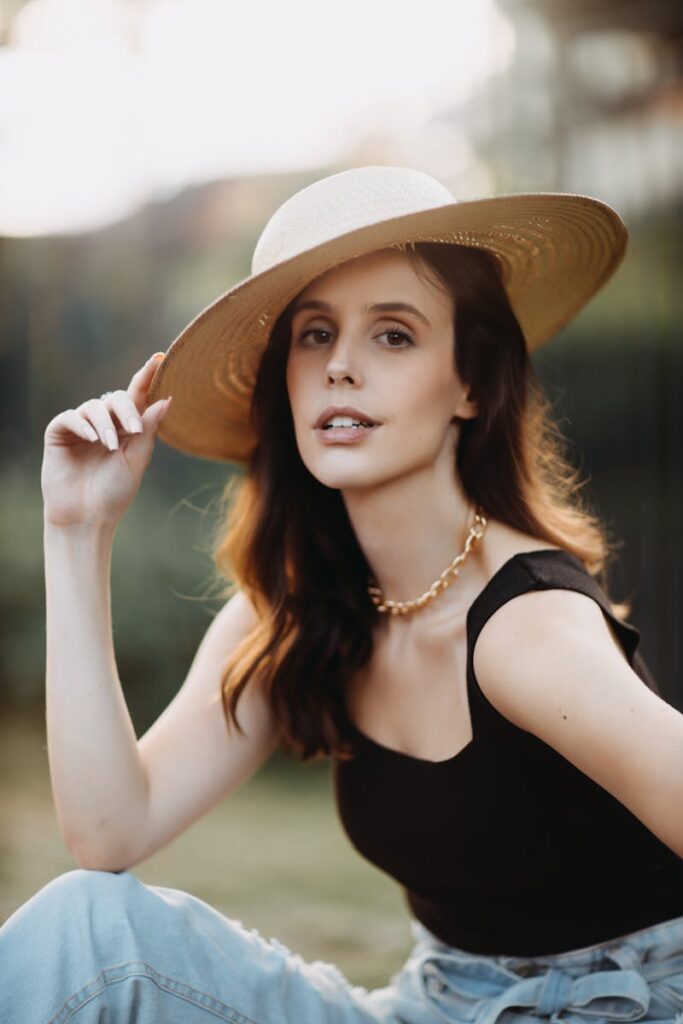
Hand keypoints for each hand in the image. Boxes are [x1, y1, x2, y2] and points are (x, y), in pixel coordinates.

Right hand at [42, 353, 171, 528]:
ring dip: (105, 423)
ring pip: (93, 406)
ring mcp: (80, 428)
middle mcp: (104, 424)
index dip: (147, 377)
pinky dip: (82, 423)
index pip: (137, 397)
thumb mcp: (137, 458)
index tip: (160, 358)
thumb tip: (167, 399)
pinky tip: (91, 437)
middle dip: (126, 410)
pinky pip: (70, 417)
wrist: (87, 517)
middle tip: (134, 430)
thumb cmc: (114, 492)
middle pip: (115, 398)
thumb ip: (148, 428)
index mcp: (126, 429)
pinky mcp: (59, 433)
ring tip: (109, 446)